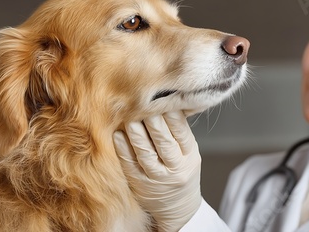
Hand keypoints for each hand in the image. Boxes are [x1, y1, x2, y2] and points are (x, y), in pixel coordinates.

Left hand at [113, 111, 201, 231]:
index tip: (165, 99)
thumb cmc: (182, 173)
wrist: (178, 208)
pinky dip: (123, 149)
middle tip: (145, 105)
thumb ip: (179, 133)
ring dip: (137, 134)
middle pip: (164, 143)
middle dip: (154, 123)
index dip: (173, 117)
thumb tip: (167, 103)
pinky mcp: (140, 185)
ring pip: (146, 154)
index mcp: (190, 157)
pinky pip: (130, 165)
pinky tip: (118, 135)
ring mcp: (157, 178)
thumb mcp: (189, 154)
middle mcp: (175, 169)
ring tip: (130, 118)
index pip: (182, 134)